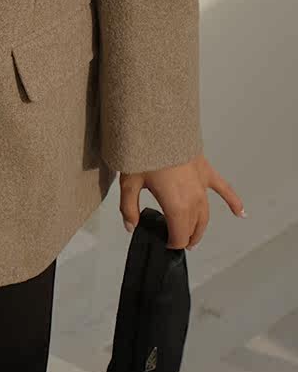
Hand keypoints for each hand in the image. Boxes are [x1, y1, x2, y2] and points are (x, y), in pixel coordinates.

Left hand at [119, 153, 245, 248]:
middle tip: (177, 242)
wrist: (158, 126)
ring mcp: (202, 185)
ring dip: (200, 227)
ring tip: (195, 236)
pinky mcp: (205, 171)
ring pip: (205, 215)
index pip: (179, 236)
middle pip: (193, 227)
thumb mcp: (129, 182)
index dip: (172, 244)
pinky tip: (241, 213)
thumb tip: (131, 226)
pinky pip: (224, 189)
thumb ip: (129, 207)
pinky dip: (234, 201)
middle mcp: (194, 199)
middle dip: (185, 237)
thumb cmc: (144, 154)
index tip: (165, 244)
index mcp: (177, 206)